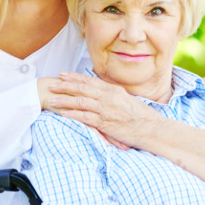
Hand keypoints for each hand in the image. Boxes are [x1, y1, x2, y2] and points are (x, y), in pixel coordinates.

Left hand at [42, 72, 158, 147]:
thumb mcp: (128, 102)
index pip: (91, 81)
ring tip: (52, 100)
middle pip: (82, 88)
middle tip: (52, 84)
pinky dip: (72, 115)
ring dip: (64, 100)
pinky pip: (85, 117)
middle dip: (65, 85)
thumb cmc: (143, 118)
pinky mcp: (105, 122)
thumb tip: (106, 96)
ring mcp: (106, 109)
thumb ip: (115, 98)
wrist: (152, 129)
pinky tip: (63, 114)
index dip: (75, 77)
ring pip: (80, 101)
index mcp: (114, 90)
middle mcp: (109, 97)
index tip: (63, 75)